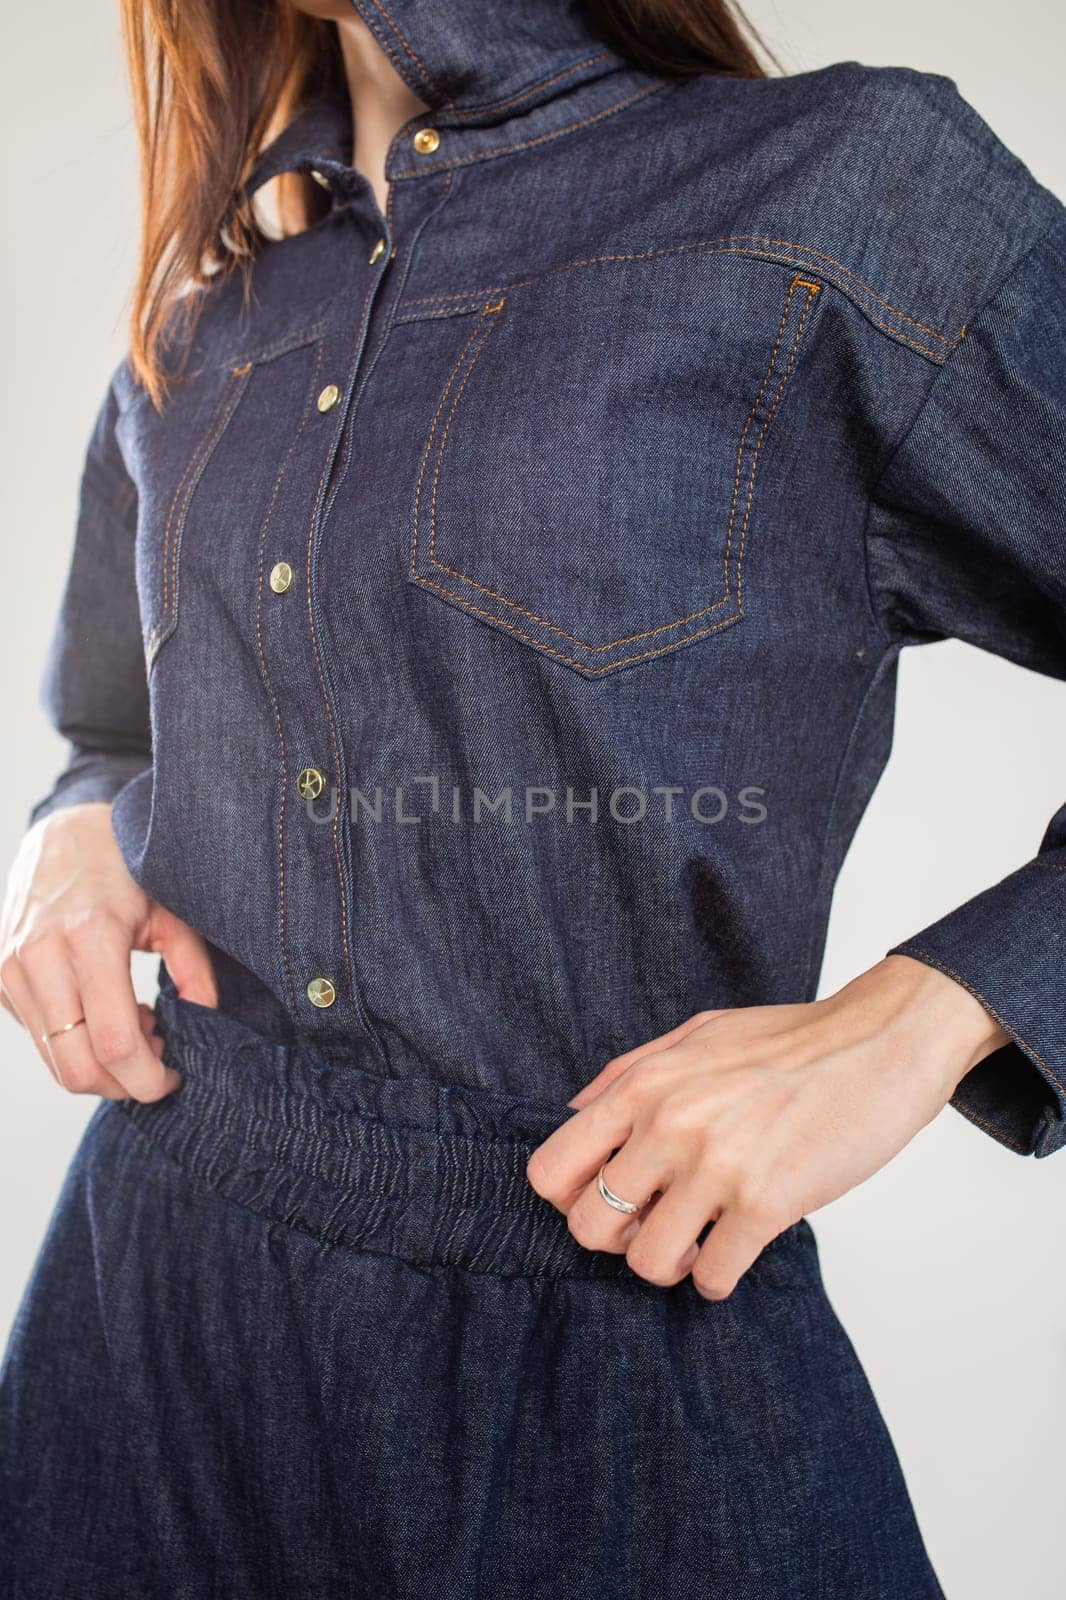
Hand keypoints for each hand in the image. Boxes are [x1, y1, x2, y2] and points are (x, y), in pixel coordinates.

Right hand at [0, 802, 216, 1100]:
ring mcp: (12, 968)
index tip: (174, 1076)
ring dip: (99, 1066)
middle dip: (121, 1086)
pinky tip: (104, 1011)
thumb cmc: (127, 869)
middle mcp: (41, 956)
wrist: (63, 833)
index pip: (115, 1042)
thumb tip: (203, 1022)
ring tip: (136, 1027)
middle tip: (156, 1062)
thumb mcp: (174, 913)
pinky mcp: (0, 978)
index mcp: (90, 937)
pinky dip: (76, 1043)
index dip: (148, 1078)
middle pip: (77, 1068)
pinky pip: (40, 1038)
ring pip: (54, 1060)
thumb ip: (194, 972)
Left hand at [525, 955, 1008, 1298]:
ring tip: (700, 1241)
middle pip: (589, 1229)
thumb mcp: (696, 1034)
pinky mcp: (767, 1203)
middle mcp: (668, 1125)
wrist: (880, 1042)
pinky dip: (720, 1278)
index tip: (609, 1198)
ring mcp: (716, 1166)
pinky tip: (738, 1249)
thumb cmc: (791, 1039)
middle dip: (619, 1240)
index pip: (551, 1171)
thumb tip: (575, 1112)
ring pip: (648, 1264)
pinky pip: (714, 1277)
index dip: (571, 1199)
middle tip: (656, 1225)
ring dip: (673, 1264)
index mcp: (643, 1085)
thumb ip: (629, 1072)